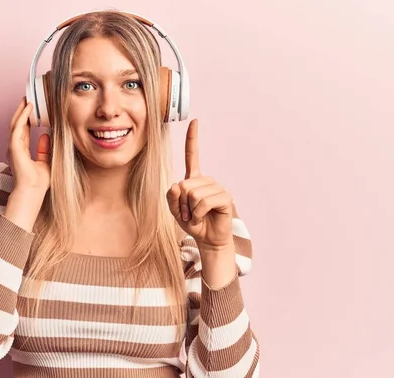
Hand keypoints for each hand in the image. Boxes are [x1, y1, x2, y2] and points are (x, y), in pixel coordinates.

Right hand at [6, 97, 50, 193]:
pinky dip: (22, 116)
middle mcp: (15, 147)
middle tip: (28, 98)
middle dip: (22, 111)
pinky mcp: (14, 147)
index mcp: (21, 151)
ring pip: (15, 123)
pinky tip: (28, 108)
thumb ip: (44, 149)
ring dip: (21, 110)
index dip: (26, 118)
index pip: (22, 130)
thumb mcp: (45, 162)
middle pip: (17, 124)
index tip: (32, 107)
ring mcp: (13, 147)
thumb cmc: (38, 182)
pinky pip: (17, 127)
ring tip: (27, 99)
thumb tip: (45, 135)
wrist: (32, 192)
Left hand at [166, 119, 233, 249]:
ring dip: (190, 210)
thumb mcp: (175, 211)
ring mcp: (216, 188)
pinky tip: (204, 217)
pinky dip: (198, 213)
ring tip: (197, 216)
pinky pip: (203, 202)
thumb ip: (171, 198)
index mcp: (194, 180)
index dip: (193, 139)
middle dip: (182, 203)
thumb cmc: (193, 223)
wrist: (208, 239)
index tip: (194, 121)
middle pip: (184, 184)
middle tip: (189, 213)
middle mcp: (206, 180)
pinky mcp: (224, 197)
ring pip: (192, 194)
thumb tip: (176, 185)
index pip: (193, 156)